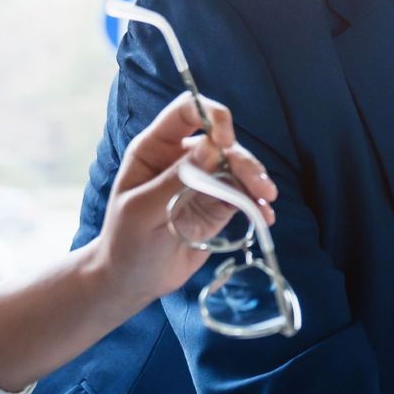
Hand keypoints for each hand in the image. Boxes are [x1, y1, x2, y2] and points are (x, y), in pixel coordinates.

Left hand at [96, 92, 276, 307]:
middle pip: (221, 142)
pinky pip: (243, 196)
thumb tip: (211, 148)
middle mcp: (182, 158)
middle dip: (243, 160)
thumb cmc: (126, 240)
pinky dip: (257, 203)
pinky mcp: (218, 205)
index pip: (186, 112)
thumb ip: (175, 180)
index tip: (226, 141)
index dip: (211, 116)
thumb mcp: (142, 210)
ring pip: (237, 168)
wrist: (133, 280)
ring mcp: (203, 181)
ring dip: (256, 179)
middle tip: (259, 184)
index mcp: (156, 148)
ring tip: (267, 198)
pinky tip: (266, 215)